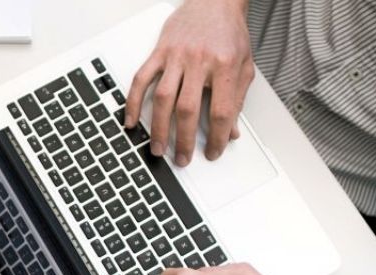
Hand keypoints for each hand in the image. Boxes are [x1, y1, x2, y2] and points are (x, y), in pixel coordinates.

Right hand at [126, 0, 253, 166]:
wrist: (215, 1)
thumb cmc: (229, 32)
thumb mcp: (243, 66)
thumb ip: (237, 99)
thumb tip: (232, 131)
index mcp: (224, 66)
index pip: (221, 111)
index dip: (218, 137)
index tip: (214, 151)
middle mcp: (199, 61)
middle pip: (188, 109)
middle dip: (184, 140)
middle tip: (182, 158)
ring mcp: (176, 56)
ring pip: (163, 98)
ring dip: (159, 128)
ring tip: (158, 147)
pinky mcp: (159, 51)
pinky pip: (141, 79)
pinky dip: (134, 102)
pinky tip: (131, 120)